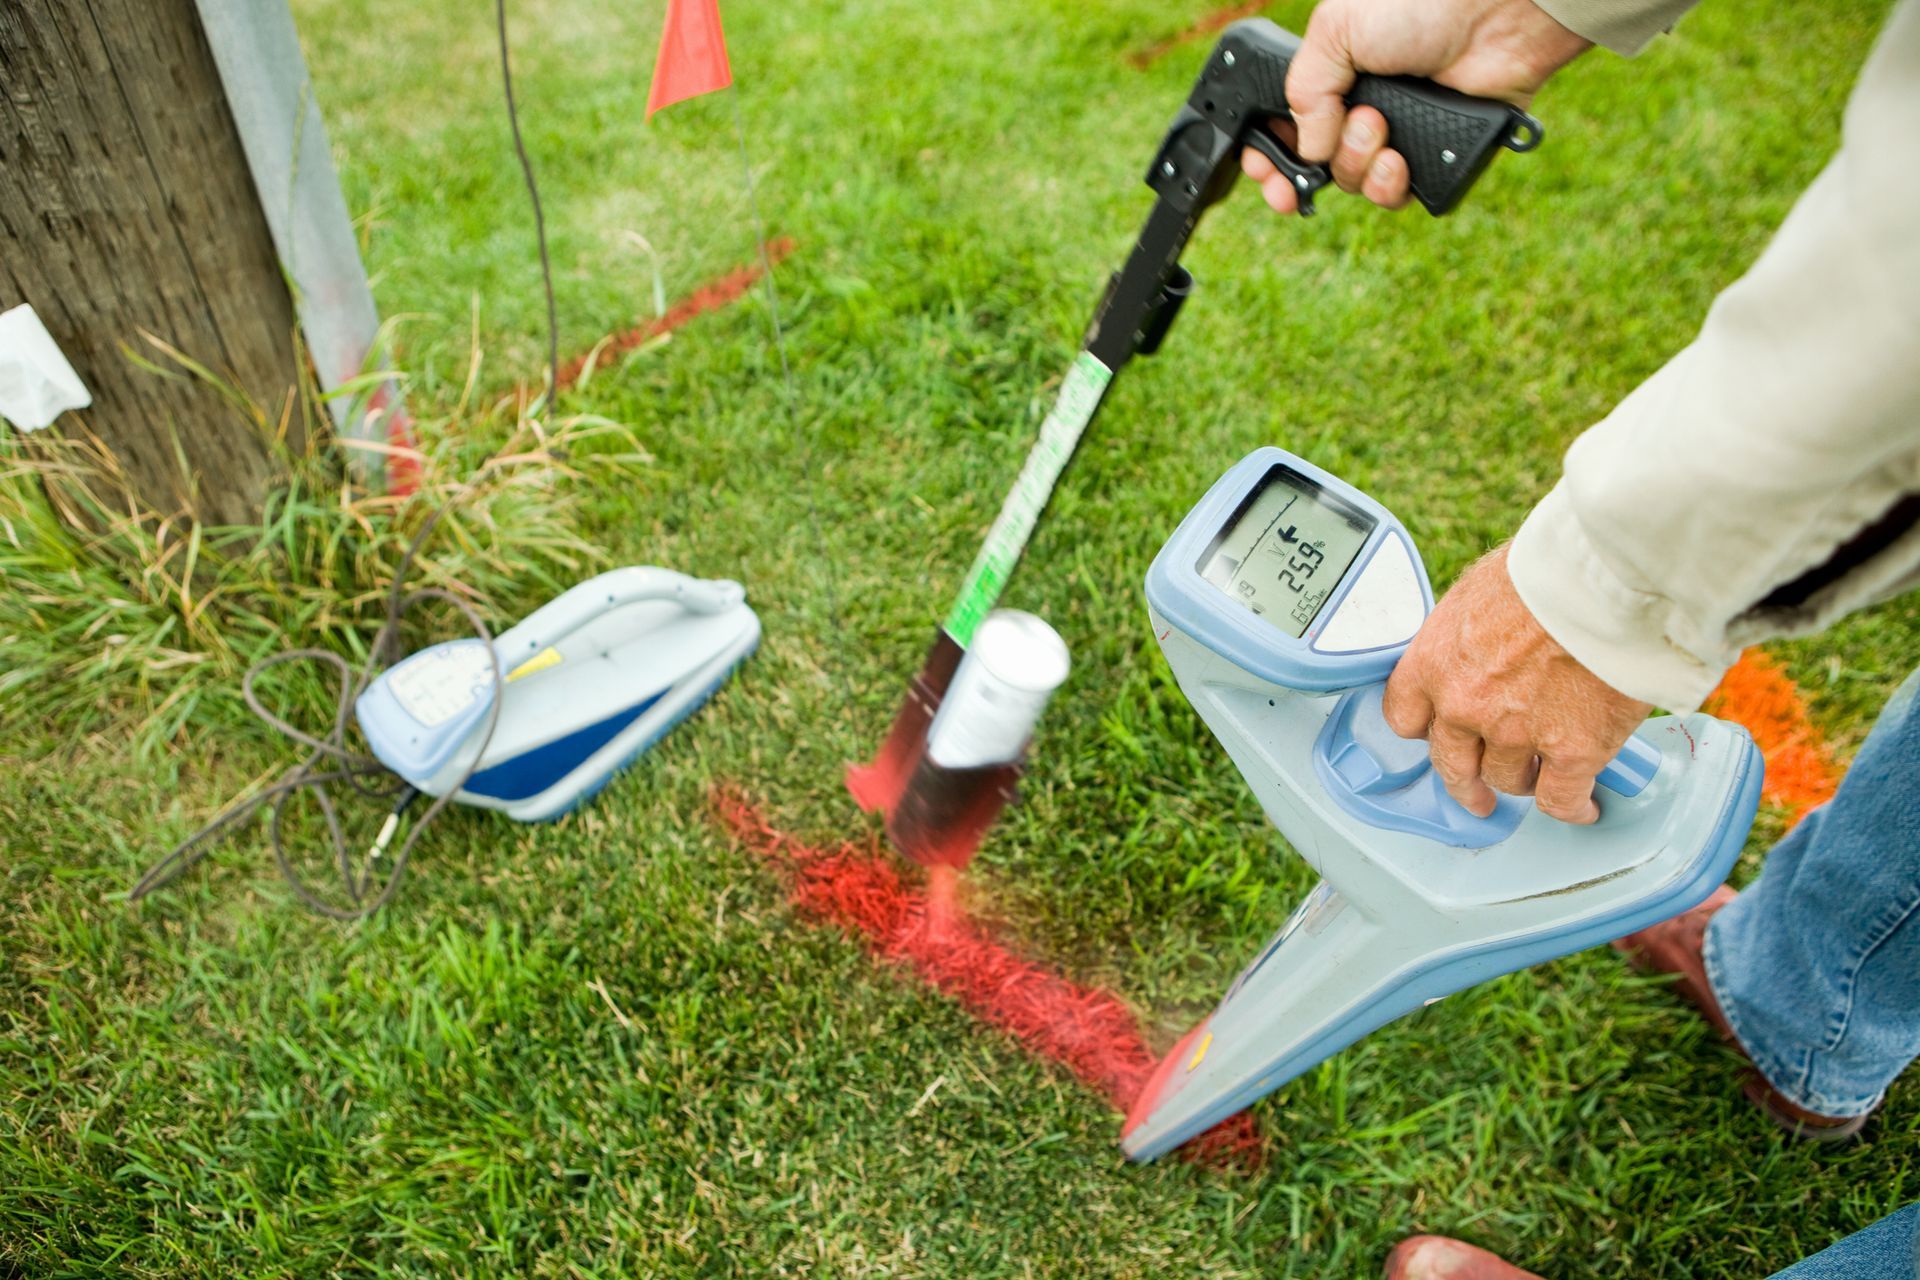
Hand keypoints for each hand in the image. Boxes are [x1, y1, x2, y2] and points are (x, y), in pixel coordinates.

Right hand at [1242, 0, 1591, 212]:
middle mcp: (1365, 106)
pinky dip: (1390, 186)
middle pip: (1318, 165)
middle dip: (1304, 173)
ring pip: (1356, 182)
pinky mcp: (1437, 155)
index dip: (1268, 156)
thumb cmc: (1419, 4)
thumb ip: (1304, 90)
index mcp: (1335, 75)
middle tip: (1294, 186)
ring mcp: (1402, 132)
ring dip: (1355, 164)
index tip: (1263, 173)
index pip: (1288, 127)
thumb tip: (1307, 148)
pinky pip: (1400, 196)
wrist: (1495, 11)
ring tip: (1378, 127)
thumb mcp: (1336, 30)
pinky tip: (1397, 161)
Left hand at [1382, 545, 1650, 823]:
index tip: (1436, 736)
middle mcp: (1463, 705)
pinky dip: (1573, 808)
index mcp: (1435, 662)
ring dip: (1523, 782)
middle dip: (1464, 781)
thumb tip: (1486, 639)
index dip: (1425, 730)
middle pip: (1452, 763)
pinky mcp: (1572, 752)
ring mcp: (1515, 733)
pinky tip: (1584, 808)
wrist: (1604, 579)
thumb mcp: (1481, 590)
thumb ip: (1471, 632)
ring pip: (1507, 780)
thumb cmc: (1547, 569)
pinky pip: (1562, 798)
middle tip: (1476, 794)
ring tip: (1541, 781)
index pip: (1405, 716)